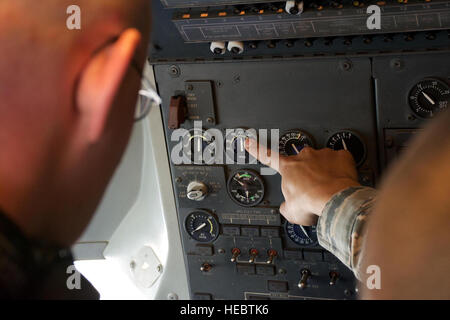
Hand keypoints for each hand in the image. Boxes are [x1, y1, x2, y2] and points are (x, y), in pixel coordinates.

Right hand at [245, 139, 359, 225]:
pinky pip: (340, 161)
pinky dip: (340, 170)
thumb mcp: (290, 212)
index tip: (249, 141)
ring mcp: (323, 154)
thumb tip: (288, 208)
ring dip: (323, 172)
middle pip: (301, 162)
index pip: (267, 156)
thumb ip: (286, 206)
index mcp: (288, 167)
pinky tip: (341, 181)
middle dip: (305, 173)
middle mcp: (304, 156)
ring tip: (328, 189)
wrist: (336, 201)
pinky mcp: (341, 157)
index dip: (257, 149)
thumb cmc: (312, 203)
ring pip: (321, 161)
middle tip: (311, 189)